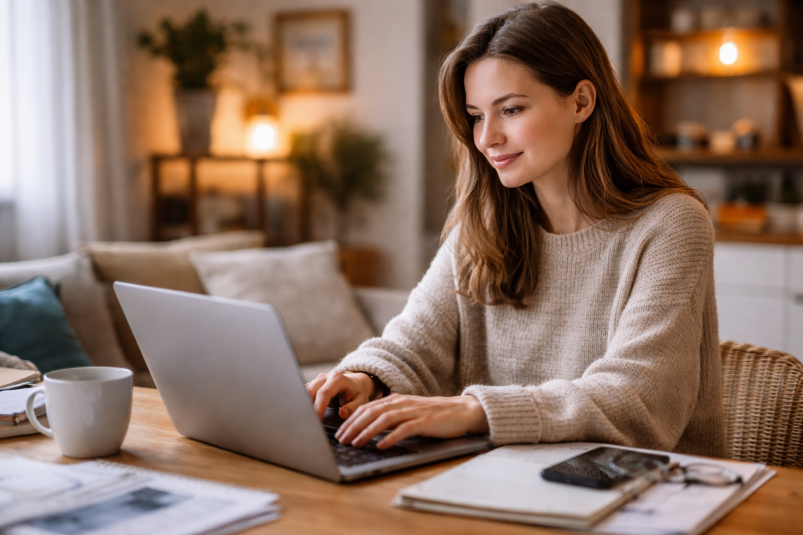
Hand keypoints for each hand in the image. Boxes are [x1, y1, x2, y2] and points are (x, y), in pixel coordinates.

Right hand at [305, 371, 374, 419]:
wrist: (354, 384)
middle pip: (310, 391)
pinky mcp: (312, 385)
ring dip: (303, 405)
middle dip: (308, 407)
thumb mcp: (361, 400)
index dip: (319, 407)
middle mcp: (325, 377)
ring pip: (304, 392)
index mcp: (337, 379)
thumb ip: (353, 408)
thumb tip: (342, 413)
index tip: (317, 420)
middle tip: (308, 422)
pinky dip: (302, 403)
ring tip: (304, 419)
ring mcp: (317, 380)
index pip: (324, 393)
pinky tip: (302, 414)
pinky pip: (303, 393)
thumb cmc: (356, 393)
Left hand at [335, 393, 488, 449]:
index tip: (339, 433)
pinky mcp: (425, 421)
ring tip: (356, 443)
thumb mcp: (408, 413)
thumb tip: (368, 430)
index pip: (367, 408)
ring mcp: (413, 411)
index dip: (351, 420)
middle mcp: (402, 403)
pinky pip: (404, 429)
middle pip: (372, 412)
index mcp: (395, 400)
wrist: (461, 411)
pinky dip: (391, 437)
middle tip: (341, 440)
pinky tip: (381, 446)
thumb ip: (391, 418)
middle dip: (354, 426)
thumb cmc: (433, 415)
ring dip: (367, 431)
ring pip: (384, 419)